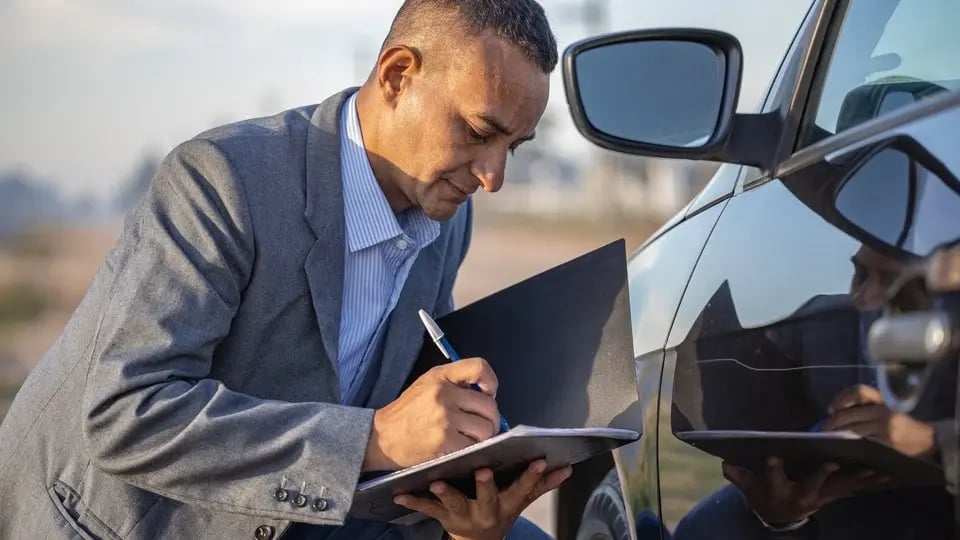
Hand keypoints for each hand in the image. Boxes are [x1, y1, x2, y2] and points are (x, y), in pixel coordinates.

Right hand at [363, 358, 501, 470]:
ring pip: (485, 429)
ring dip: (483, 437)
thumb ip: (455, 383)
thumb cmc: (407, 412)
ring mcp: (444, 419)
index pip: (479, 367)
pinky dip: (471, 450)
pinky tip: (460, 448)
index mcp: (440, 376)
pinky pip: (473, 446)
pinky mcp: (444, 442)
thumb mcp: (427, 384)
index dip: (491, 381)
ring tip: (471, 438)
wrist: (381, 437)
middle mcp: (443, 394)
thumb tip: (487, 395)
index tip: (489, 393)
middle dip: (491, 419)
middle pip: (489, 406)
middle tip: (482, 426)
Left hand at [395, 459, 572, 539]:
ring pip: (455, 503)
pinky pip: (427, 509)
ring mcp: (463, 515)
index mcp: (506, 504)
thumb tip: (565, 469)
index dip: (532, 475)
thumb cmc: (497, 513)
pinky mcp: (443, 516)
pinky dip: (413, 501)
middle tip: (484, 471)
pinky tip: (400, 494)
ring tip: (436, 483)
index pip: (523, 489)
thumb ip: (541, 484)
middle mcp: (486, 511)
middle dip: (487, 485)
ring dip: (446, 493)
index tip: (541, 459)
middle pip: (488, 497)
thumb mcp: (519, 501)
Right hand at [723, 457, 886, 524]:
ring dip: (857, 478)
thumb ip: (739, 476)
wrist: (779, 516)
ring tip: (874, 467)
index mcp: (778, 491)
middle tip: (831, 463)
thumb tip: (726, 464)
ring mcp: (820, 497)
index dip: (772, 470)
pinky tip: (884, 474)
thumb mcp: (748, 486)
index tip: (772, 457)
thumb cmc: (763, 494)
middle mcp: (801, 496)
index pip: (773, 479)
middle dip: (820, 474)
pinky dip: (868, 481)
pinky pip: (852, 488)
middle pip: (811, 485)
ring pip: (839, 486)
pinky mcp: (833, 495)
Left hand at [824, 385, 937, 458]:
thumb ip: (865, 410)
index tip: (832, 408)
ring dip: (838, 433)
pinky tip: (844, 444)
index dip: (841, 398)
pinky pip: (862, 440)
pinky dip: (849, 441)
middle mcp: (881, 410)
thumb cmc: (902, 425)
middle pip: (849, 413)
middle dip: (833, 422)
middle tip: (824, 429)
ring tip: (829, 437)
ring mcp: (883, 425)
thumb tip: (836, 414)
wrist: (926, 440)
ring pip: (853, 428)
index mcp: (881, 400)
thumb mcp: (886, 411)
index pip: (858, 391)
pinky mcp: (885, 440)